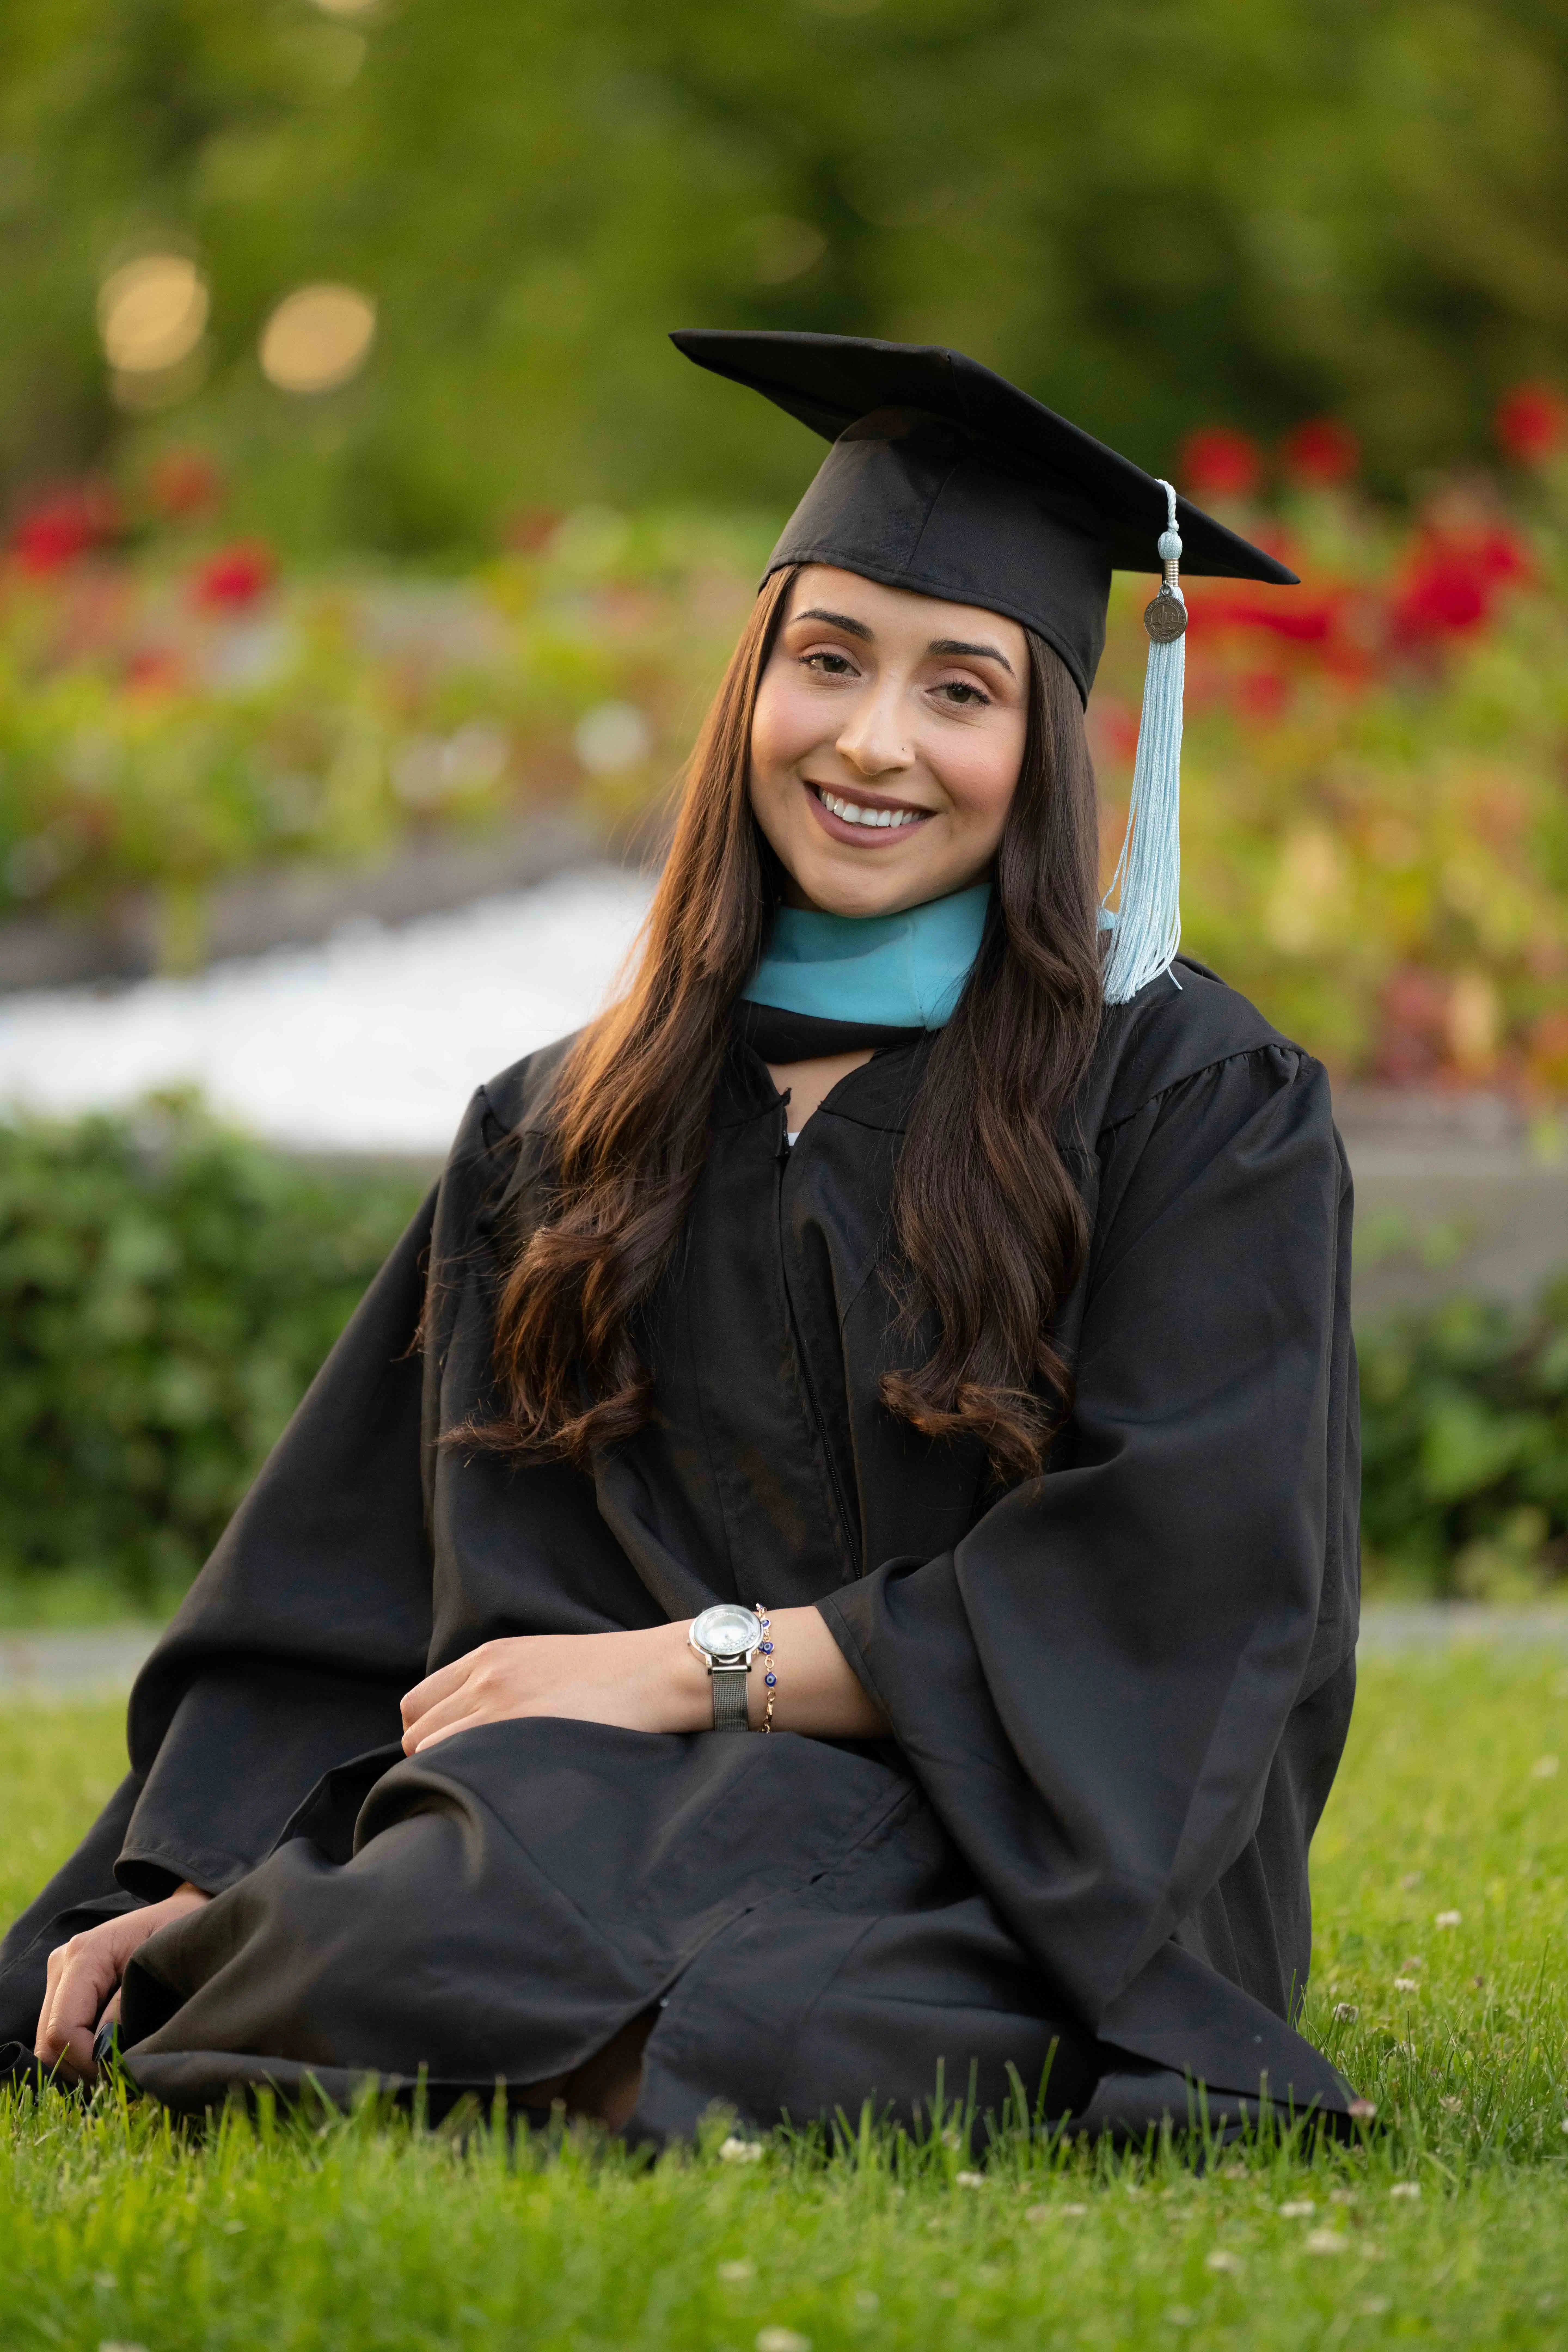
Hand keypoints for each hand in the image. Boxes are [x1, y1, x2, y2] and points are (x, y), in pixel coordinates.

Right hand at [36, 1882, 209, 2082]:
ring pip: (48, 2043)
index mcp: (84, 1954)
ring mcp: (60, 1974)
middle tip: (119, 2074)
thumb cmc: (177, 1934)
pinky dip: (79, 2051)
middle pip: (49, 2041)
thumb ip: (125, 2008)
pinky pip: (58, 2033)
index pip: (63, 2029)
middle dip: (82, 2067)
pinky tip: (108, 2049)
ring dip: (79, 2062)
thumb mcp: (159, 1967)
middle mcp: (63, 1962)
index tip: (120, 2072)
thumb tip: (100, 2051)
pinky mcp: (64, 1986)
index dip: (87, 2060)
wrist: (181, 1913)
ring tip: (117, 2061)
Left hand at [400, 1609, 887, 1752]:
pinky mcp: (519, 1733)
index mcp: (488, 1658)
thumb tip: (473, 1734)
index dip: (426, 1735)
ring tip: (483, 1793)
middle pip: (415, 1735)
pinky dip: (465, 1786)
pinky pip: (459, 1769)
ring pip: (430, 1756)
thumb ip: (502, 1687)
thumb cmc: (613, 1675)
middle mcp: (483, 1678)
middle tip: (469, 1782)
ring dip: (446, 1778)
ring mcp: (498, 1706)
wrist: (660, 1671)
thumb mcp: (545, 1663)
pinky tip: (496, 1795)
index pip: (416, 1705)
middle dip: (430, 1761)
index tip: (451, 1757)